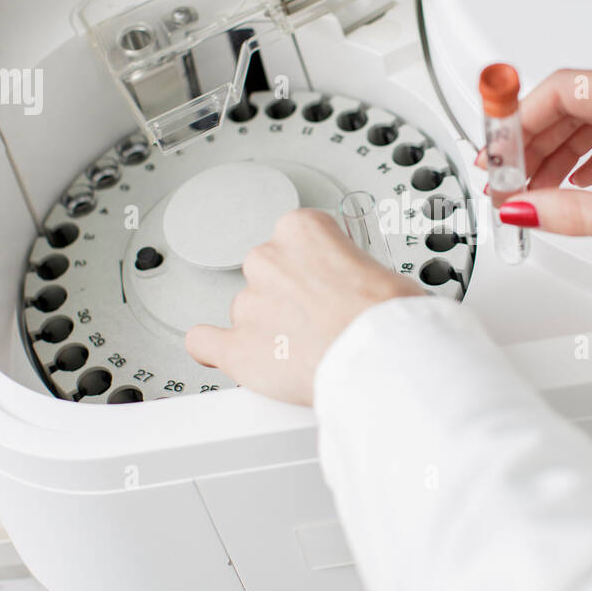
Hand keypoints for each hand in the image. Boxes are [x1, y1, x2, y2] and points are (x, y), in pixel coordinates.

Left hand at [186, 209, 423, 404]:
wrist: (380, 360)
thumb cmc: (387, 318)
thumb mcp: (383, 270)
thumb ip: (352, 272)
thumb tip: (359, 294)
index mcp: (300, 230)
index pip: (295, 237)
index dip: (314, 264)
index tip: (325, 281)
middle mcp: (268, 260)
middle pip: (267, 272)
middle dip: (289, 295)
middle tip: (319, 319)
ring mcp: (248, 304)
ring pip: (247, 311)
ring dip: (268, 328)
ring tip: (302, 350)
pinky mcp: (237, 348)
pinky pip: (204, 342)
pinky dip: (212, 347)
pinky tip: (221, 350)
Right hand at [480, 70, 591, 273]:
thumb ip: (574, 210)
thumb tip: (527, 208)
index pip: (564, 89)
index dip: (521, 120)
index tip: (498, 148)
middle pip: (578, 101)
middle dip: (537, 139)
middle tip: (508, 174)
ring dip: (565, 150)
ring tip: (537, 186)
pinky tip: (582, 181)